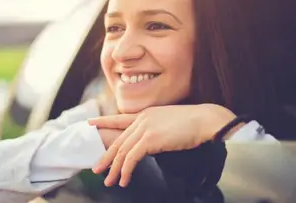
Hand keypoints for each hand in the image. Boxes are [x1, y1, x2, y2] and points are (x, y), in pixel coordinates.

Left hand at [87, 104, 236, 186]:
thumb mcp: (170, 123)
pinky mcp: (150, 139)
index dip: (103, 122)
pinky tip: (124, 180)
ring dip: (115, 169)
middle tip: (97, 169)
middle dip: (106, 157)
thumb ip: (156, 130)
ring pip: (122, 152)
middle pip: (118, 140)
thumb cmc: (194, 124)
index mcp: (146, 114)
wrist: (205, 120)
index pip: (119, 118)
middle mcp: (142, 119)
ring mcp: (145, 128)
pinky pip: (131, 158)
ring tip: (110, 182)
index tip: (90, 124)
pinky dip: (126, 171)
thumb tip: (151, 144)